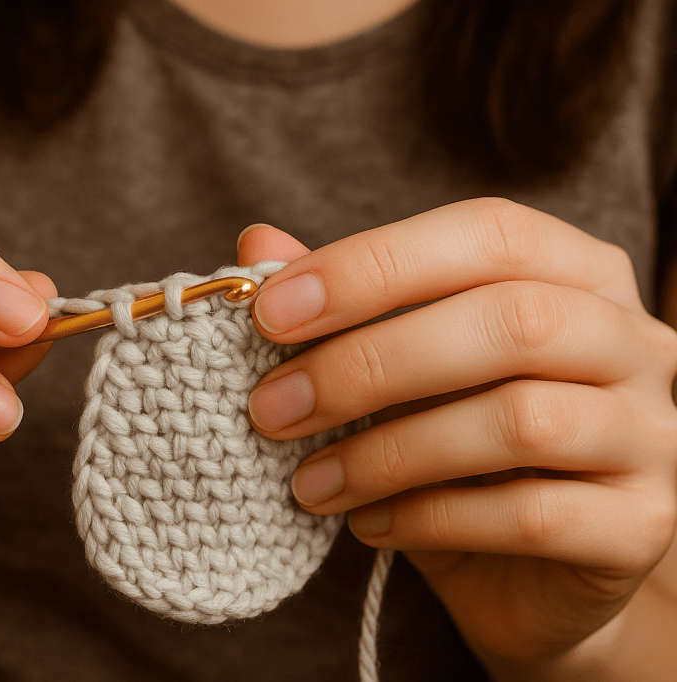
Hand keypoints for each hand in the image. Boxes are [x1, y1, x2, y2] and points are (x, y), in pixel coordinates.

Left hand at [238, 199, 676, 675]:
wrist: (526, 576)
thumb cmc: (456, 451)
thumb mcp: (392, 373)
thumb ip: (337, 306)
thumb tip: (256, 246)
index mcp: (577, 274)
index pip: (488, 234)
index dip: (375, 264)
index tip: (270, 313)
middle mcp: (633, 342)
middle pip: (512, 322)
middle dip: (369, 363)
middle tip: (272, 408)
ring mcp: (652, 435)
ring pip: (522, 422)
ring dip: (390, 451)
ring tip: (310, 483)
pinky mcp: (643, 525)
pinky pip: (534, 515)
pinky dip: (430, 518)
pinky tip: (368, 525)